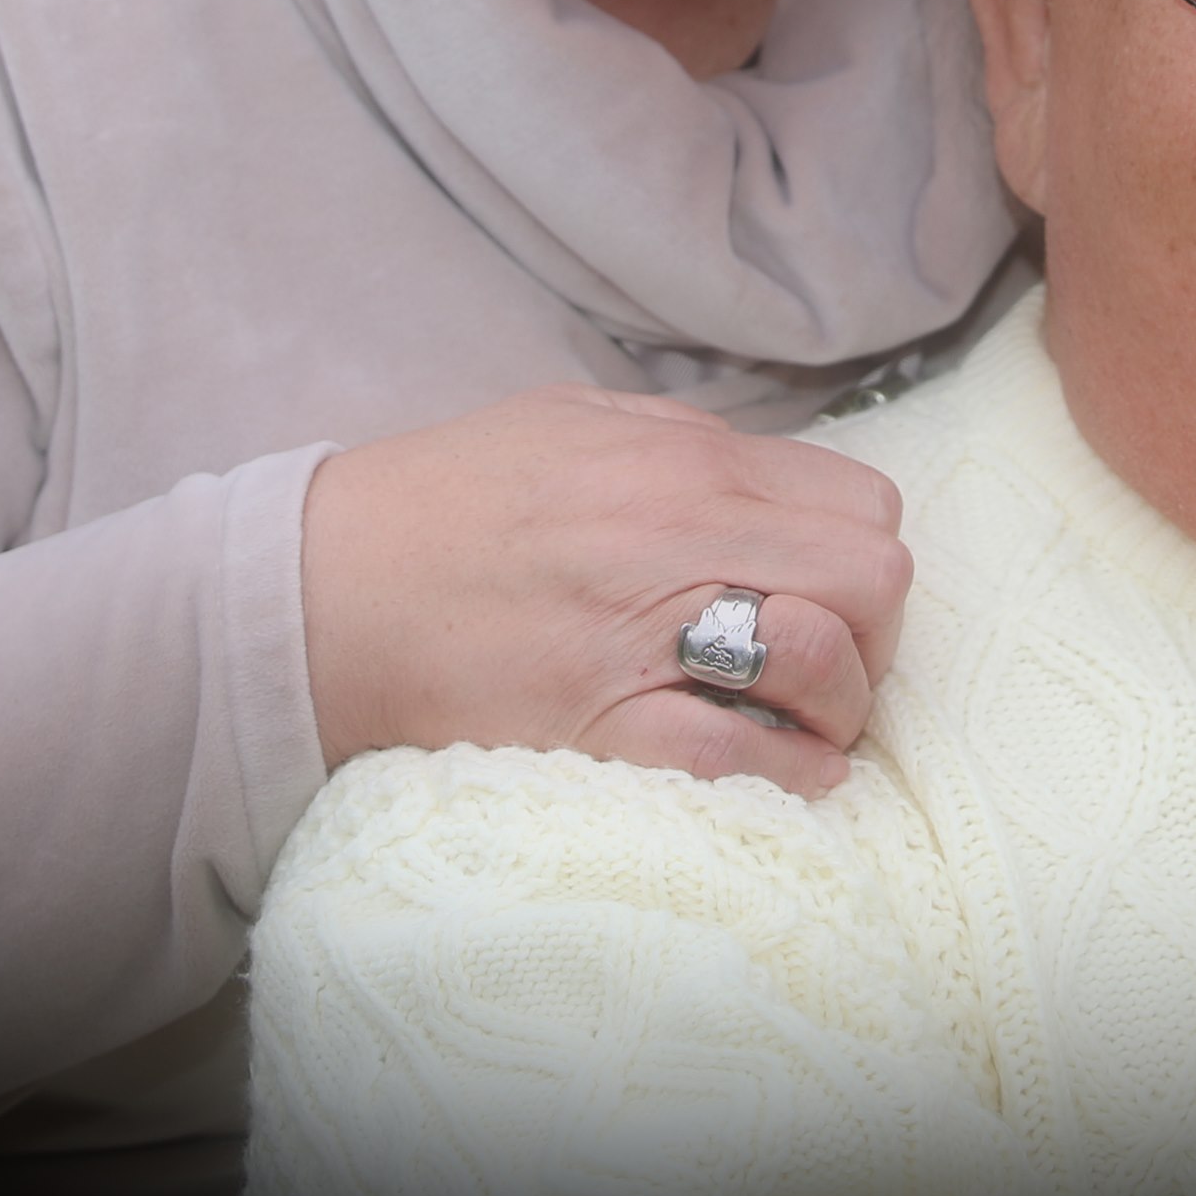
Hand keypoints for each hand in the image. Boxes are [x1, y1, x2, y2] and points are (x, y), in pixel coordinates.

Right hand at [299, 385, 909, 797]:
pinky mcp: (601, 723)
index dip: (859, 555)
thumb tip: (778, 483)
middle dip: (871, 628)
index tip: (823, 590)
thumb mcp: (577, 422)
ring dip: (837, 703)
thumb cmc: (445, 502)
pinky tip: (778, 769)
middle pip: (875, 577)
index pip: (864, 499)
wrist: (321, 587)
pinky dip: (786, 773)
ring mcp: (643, 633)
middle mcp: (680, 534)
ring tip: (796, 717)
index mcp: (683, 458)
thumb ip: (688, 444)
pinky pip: (744, 757)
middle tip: (819, 658)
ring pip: (829, 663)